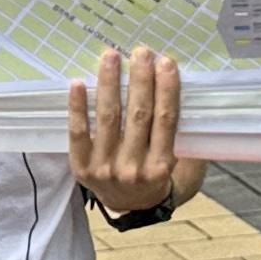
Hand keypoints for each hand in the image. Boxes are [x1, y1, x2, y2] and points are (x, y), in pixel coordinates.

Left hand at [68, 49, 183, 216]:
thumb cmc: (156, 175)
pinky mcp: (82, 168)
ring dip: (110, 84)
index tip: (166, 63)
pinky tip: (78, 83)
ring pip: (108, 118)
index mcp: (161, 166)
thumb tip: (182, 88)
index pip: (165, 121)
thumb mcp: (179, 163)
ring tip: (111, 57)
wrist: (131, 207)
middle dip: (140, 80)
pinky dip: (77, 108)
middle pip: (138, 116)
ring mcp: (105, 169)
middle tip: (141, 52)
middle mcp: (133, 169)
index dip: (166, 90)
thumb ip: (183, 134)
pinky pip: (77, 133)